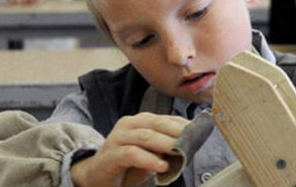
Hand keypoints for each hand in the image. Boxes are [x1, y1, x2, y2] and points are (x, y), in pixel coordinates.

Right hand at [71, 113, 188, 186]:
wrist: (96, 176)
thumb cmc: (127, 164)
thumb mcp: (150, 153)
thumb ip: (165, 146)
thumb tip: (190, 145)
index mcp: (140, 121)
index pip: (165, 118)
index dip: (183, 124)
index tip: (200, 131)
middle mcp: (128, 124)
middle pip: (157, 124)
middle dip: (177, 131)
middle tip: (193, 139)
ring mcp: (118, 138)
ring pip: (145, 136)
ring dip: (165, 144)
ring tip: (180, 152)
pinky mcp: (111, 154)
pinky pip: (132, 154)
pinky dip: (149, 160)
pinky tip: (161, 166)